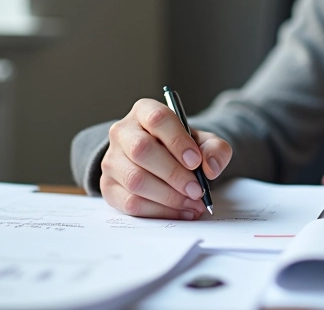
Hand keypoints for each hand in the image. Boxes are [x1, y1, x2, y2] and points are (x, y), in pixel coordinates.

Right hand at [100, 98, 231, 219]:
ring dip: (169, 197)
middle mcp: (123, 132)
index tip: (195, 161)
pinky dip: (159, 211)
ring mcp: (112, 160)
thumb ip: (215, 149)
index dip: (177, 141)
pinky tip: (180, 211)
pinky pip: (131, 203)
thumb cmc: (180, 148)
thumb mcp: (203, 142)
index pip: (157, 119)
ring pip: (135, 180)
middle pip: (142, 150)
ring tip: (192, 203)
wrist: (160, 161)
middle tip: (197, 190)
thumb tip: (210, 167)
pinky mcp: (109, 187)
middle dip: (174, 174)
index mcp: (144, 111)